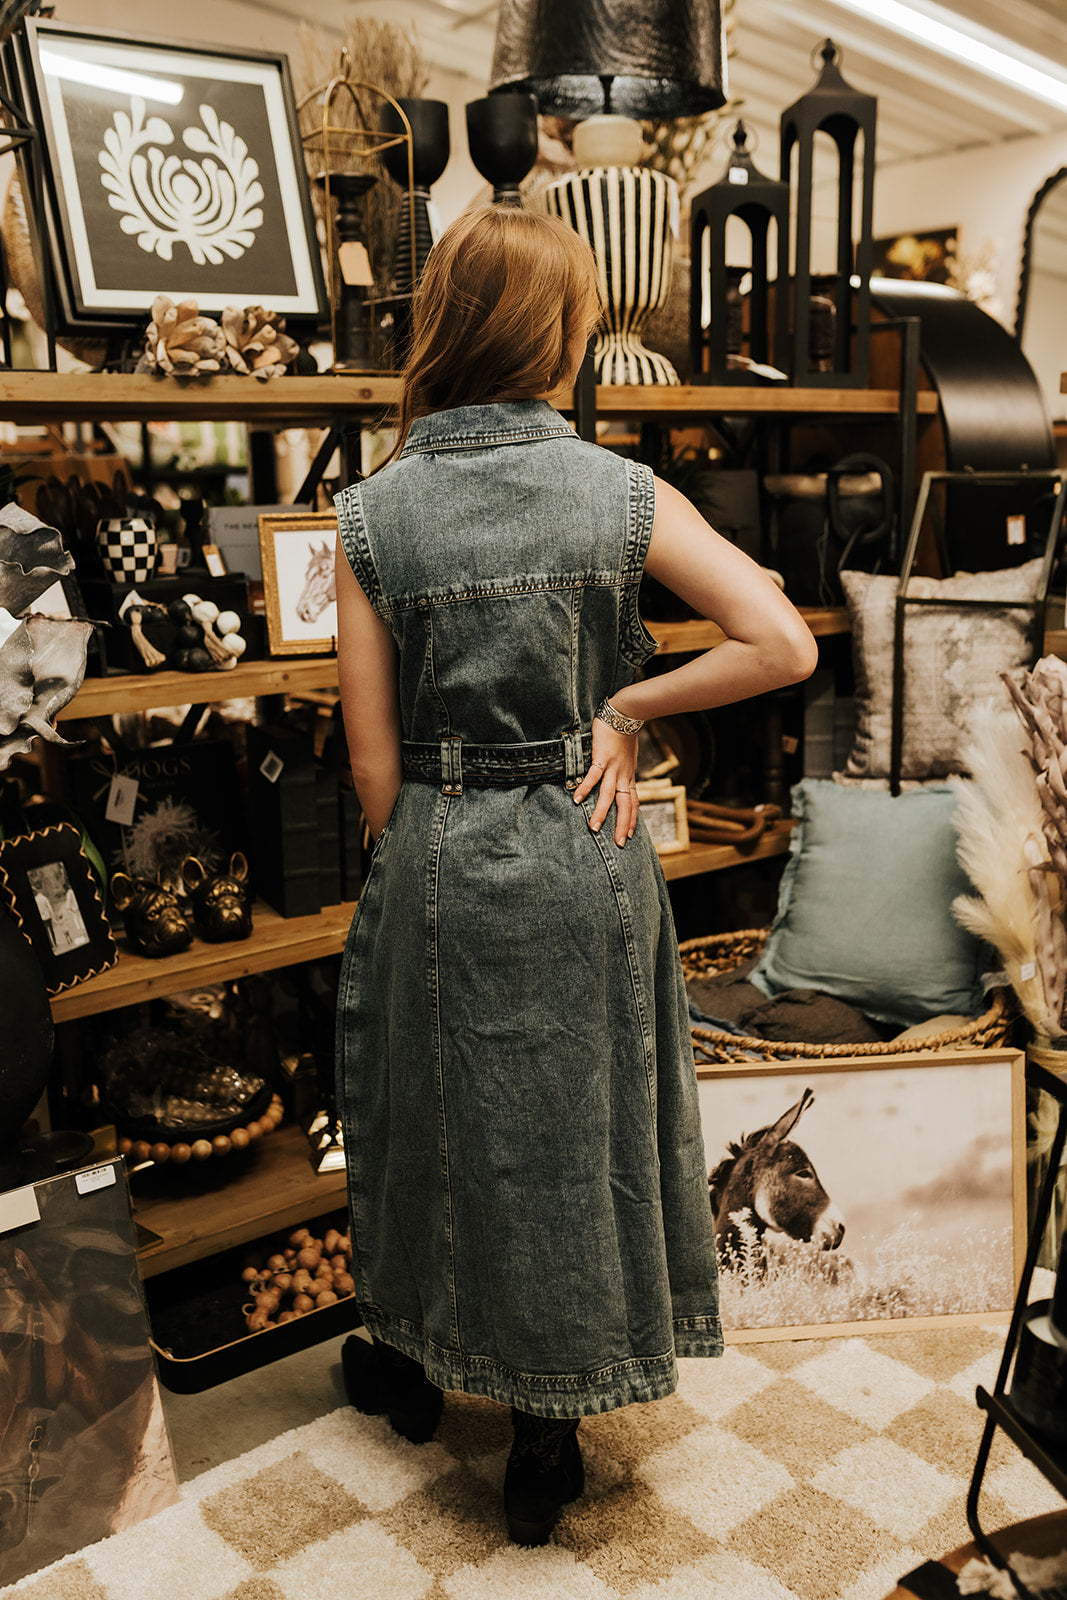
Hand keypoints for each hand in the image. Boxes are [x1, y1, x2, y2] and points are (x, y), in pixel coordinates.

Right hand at [572, 724, 639, 846]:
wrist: (626, 715)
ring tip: (594, 828)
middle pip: (624, 805)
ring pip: (608, 795)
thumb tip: (623, 779)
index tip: (630, 836)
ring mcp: (613, 767)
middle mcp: (623, 775)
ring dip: (601, 812)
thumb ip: (625, 770)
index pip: (633, 802)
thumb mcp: (629, 757)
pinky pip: (593, 776)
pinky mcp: (602, 758)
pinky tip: (576, 799)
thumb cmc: (625, 734)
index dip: (632, 820)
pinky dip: (585, 788)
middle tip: (619, 843)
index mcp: (629, 776)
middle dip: (622, 825)